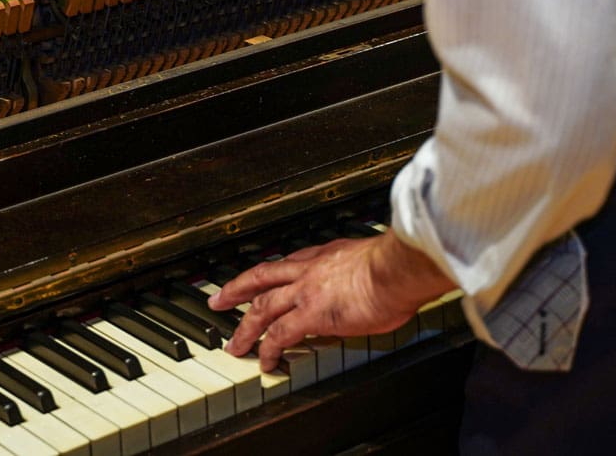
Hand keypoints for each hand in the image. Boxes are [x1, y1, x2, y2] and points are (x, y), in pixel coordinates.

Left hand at [208, 231, 454, 372]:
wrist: (396, 269)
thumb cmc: (395, 266)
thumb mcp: (370, 261)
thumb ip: (358, 273)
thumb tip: (365, 288)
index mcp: (323, 254)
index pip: (287, 265)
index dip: (269, 276)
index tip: (258, 282)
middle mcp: (308, 269)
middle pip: (261, 279)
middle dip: (236, 290)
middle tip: (219, 300)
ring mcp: (306, 291)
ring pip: (262, 308)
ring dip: (245, 327)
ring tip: (235, 345)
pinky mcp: (311, 314)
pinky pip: (281, 334)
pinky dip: (269, 348)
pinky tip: (264, 361)